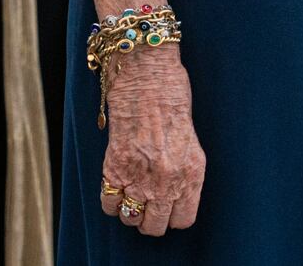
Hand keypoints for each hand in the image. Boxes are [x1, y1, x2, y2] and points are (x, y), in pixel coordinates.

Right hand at [99, 46, 206, 236]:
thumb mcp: (191, 139)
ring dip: (130, 210)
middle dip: (151, 219)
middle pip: (155, 226)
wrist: (147, 77)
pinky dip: (111, 200)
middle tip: (148, 204)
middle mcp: (167, 181)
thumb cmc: (172, 99)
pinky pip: (109, 203)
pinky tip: (116, 186)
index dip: (174, 216)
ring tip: (131, 193)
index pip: (183, 220)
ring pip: (131, 219)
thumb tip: (176, 195)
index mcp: (192, 173)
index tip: (168, 207)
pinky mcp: (114, 168)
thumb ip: (185, 171)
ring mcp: (140, 177)